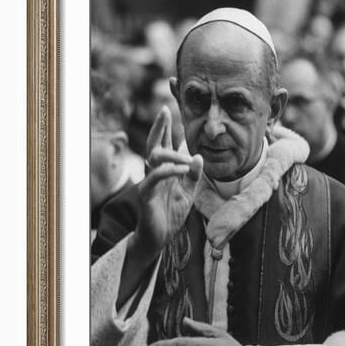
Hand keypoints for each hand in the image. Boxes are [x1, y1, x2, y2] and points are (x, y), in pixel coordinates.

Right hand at [134, 106, 202, 260]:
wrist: (160, 238)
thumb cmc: (171, 213)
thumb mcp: (188, 192)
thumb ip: (194, 175)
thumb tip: (198, 156)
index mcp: (165, 169)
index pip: (165, 143)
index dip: (167, 126)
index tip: (170, 107)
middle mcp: (155, 171)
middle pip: (155, 143)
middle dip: (160, 126)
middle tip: (164, 109)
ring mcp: (149, 181)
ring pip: (153, 156)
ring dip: (171, 153)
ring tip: (187, 158)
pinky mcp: (146, 193)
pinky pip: (155, 177)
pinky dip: (169, 170)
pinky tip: (181, 169)